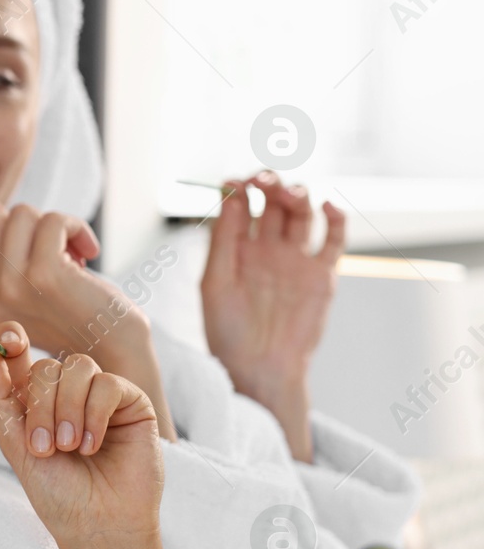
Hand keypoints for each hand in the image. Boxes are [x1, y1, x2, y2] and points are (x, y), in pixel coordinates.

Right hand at [0, 173, 176, 439]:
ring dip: (53, 225)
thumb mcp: (16, 291)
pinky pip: (52, 220)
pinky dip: (76, 228)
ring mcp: (9, 289)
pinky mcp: (42, 276)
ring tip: (70, 257)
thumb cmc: (69, 313)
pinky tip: (88, 252)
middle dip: (25, 222)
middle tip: (50, 249)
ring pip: (21, 215)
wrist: (112, 351)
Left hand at [0, 320, 165, 548]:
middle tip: (44, 448)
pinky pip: (107, 383)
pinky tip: (93, 446)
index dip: (9, 340)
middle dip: (40, 406)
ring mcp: (98, 396)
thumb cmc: (57, 493)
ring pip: (77, 367)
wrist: (98, 526)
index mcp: (33, 401)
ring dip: (67, 409)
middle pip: (45, 366)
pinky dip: (94, 414)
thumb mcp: (14, 446)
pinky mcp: (130, 403)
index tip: (5, 342)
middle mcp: (65, 394)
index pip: (18, 354)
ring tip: (70, 449)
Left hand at [201, 171, 346, 461]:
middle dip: (270, 184)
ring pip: (302, 212)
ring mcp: (295, 259)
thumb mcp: (215, 282)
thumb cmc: (228, 331)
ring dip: (298, 195)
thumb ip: (222, 239)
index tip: (234, 180)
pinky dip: (335, 217)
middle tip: (264, 181)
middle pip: (273, 201)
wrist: (261, 368)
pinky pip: (334, 238)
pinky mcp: (322, 273)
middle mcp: (266, 249)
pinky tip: (327, 206)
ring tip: (289, 194)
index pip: (240, 204)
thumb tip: (229, 194)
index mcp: (236, 249)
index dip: (239, 187)